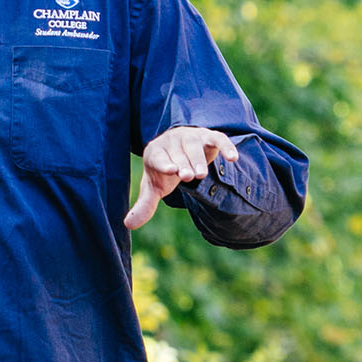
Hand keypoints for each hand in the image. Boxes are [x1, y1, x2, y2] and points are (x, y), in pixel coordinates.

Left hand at [125, 126, 239, 229]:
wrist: (178, 147)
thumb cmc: (165, 169)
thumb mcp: (154, 187)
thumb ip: (145, 205)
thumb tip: (128, 225)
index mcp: (155, 152)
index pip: (158, 158)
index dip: (164, 164)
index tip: (171, 171)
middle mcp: (171, 141)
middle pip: (177, 153)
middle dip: (183, 164)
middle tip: (189, 177)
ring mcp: (190, 136)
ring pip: (194, 145)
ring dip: (198, 159)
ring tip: (201, 175)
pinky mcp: (208, 136)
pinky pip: (218, 139)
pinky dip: (226, 146)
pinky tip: (233, 158)